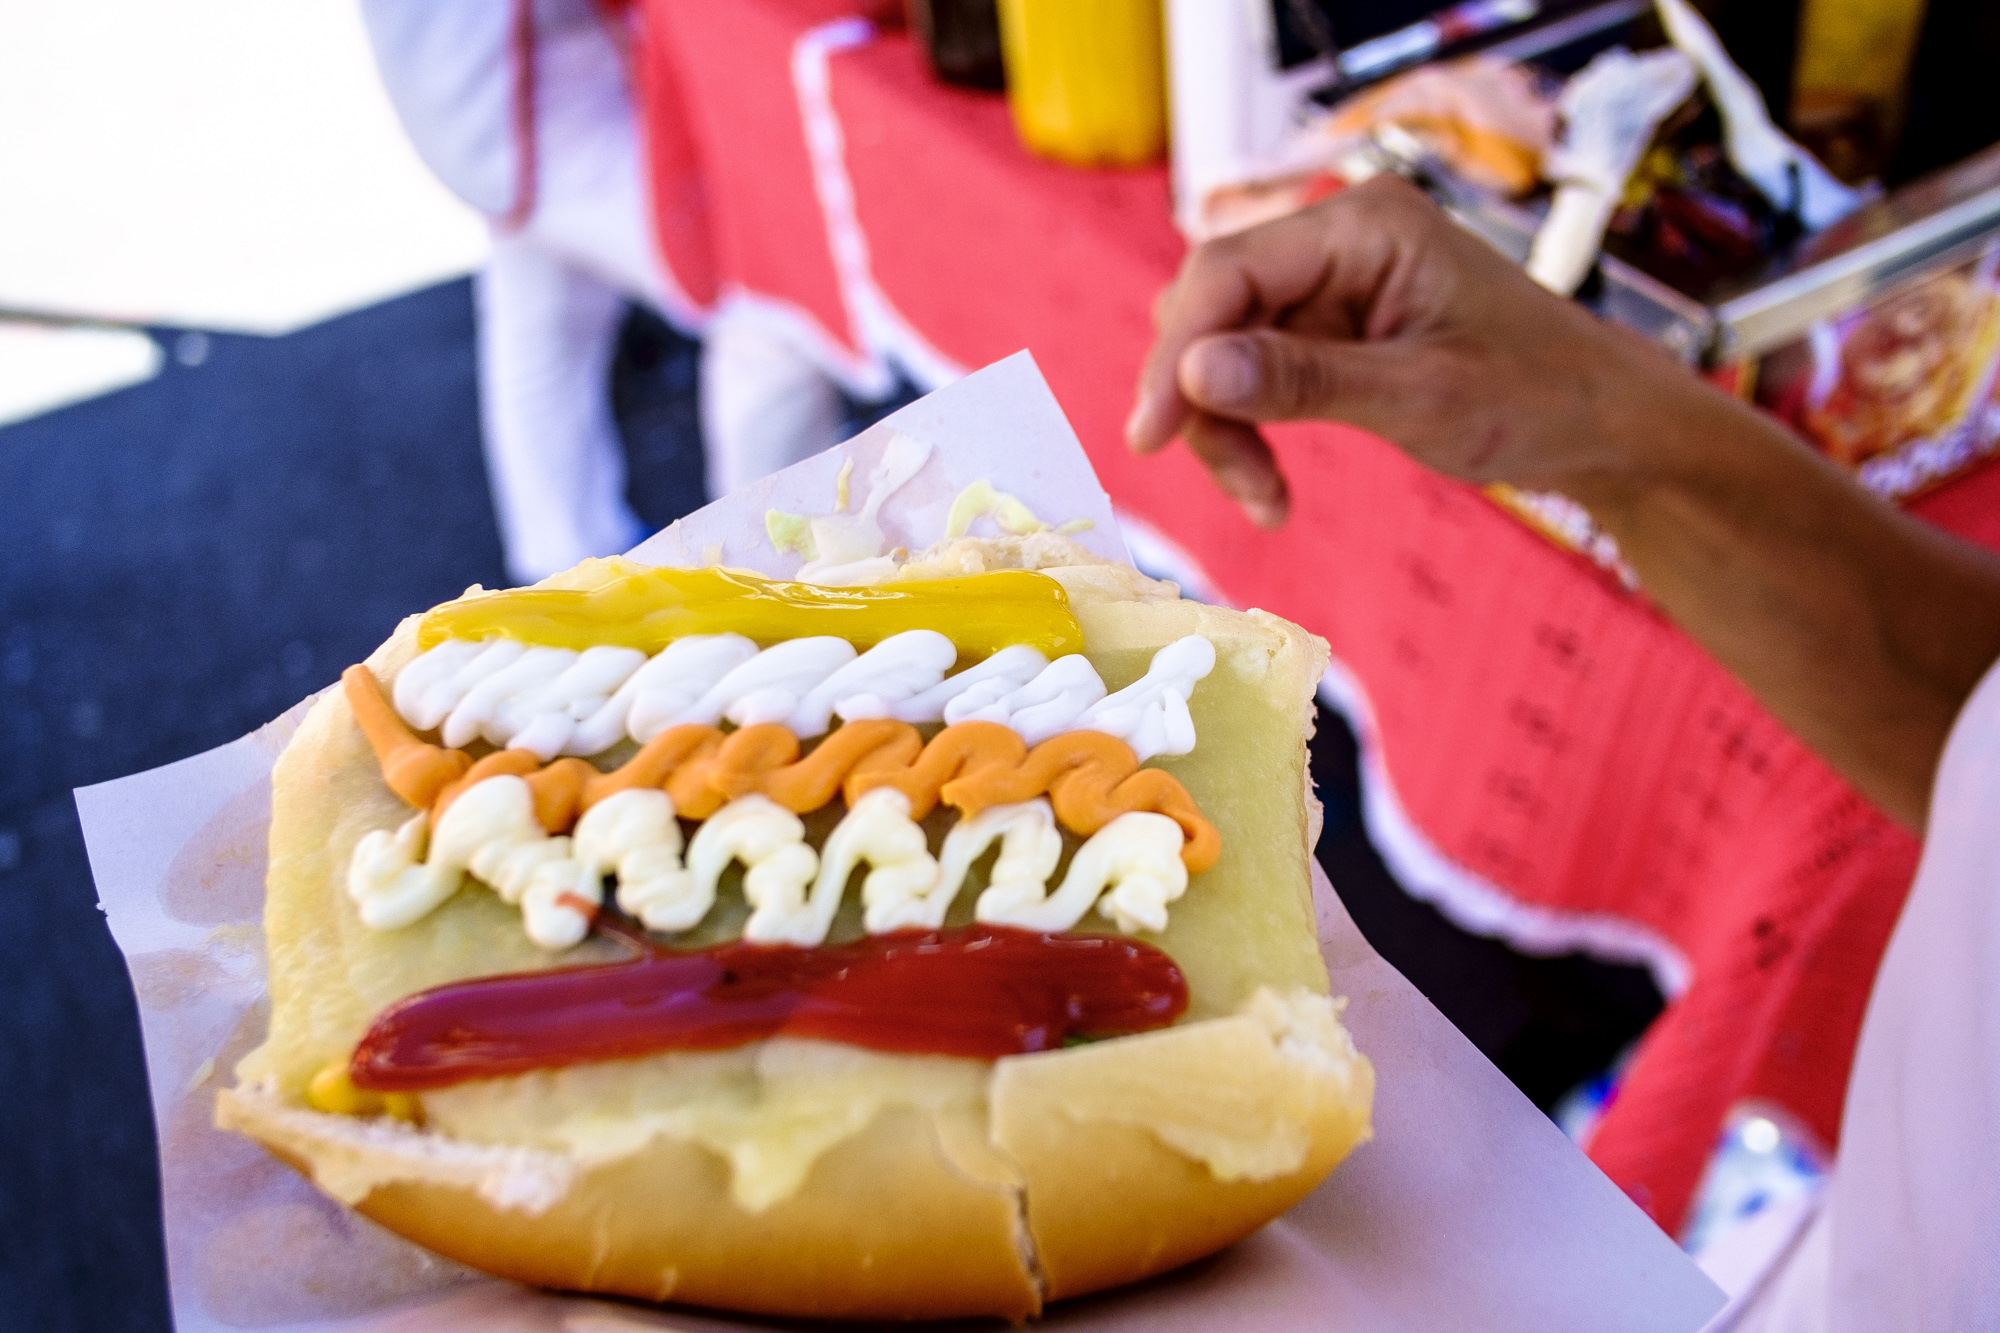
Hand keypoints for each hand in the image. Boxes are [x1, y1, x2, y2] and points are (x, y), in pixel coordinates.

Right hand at [1125, 174, 1682, 527]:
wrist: (1601, 424)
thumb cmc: (1539, 397)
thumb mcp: (1419, 396)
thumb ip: (1302, 380)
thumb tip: (1190, 373)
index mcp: (1365, 225)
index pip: (1228, 272)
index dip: (1177, 352)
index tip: (1151, 436)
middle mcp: (1338, 239)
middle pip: (1212, 307)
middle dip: (1198, 399)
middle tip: (1231, 481)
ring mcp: (1331, 283)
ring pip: (1220, 349)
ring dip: (1223, 428)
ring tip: (1265, 500)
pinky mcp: (1330, 329)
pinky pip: (1253, 374)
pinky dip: (1249, 432)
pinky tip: (1272, 491)